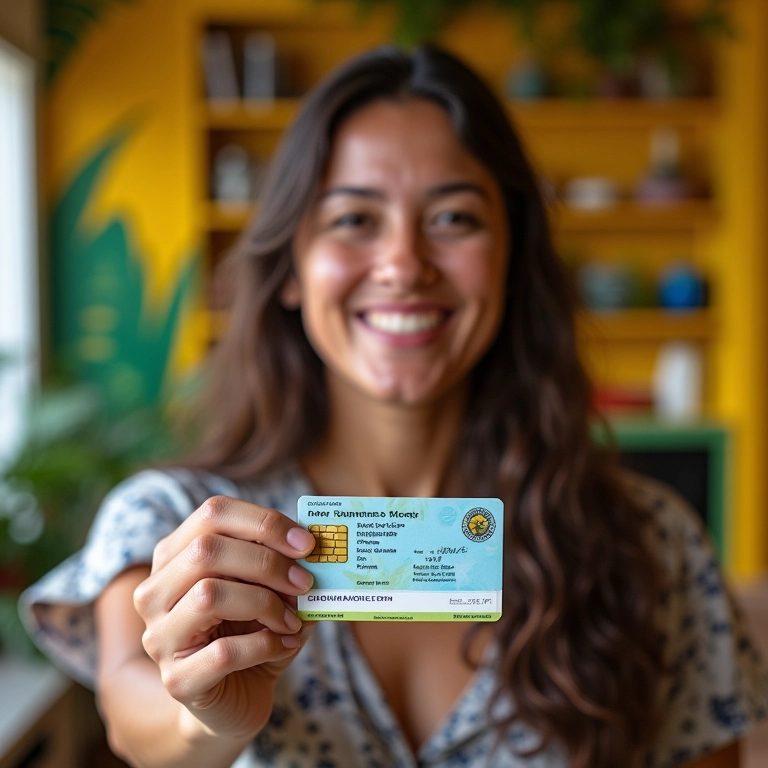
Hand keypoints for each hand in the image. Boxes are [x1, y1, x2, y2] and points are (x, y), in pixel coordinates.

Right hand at [133, 495, 316, 741]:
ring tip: (293, 620)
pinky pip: (224, 651)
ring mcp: (159, 637)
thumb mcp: (269, 591)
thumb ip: (284, 566)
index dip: (263, 522)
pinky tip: (286, 646)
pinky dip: (266, 644)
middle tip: (305, 581)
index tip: (306, 543)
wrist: (234, 700)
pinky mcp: (177, 680)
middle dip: (267, 563)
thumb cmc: (251, 633)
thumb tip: (317, 549)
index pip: (212, 513)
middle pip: (206, 550)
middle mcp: (155, 591)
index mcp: (175, 555)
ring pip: (209, 595)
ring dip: (266, 603)